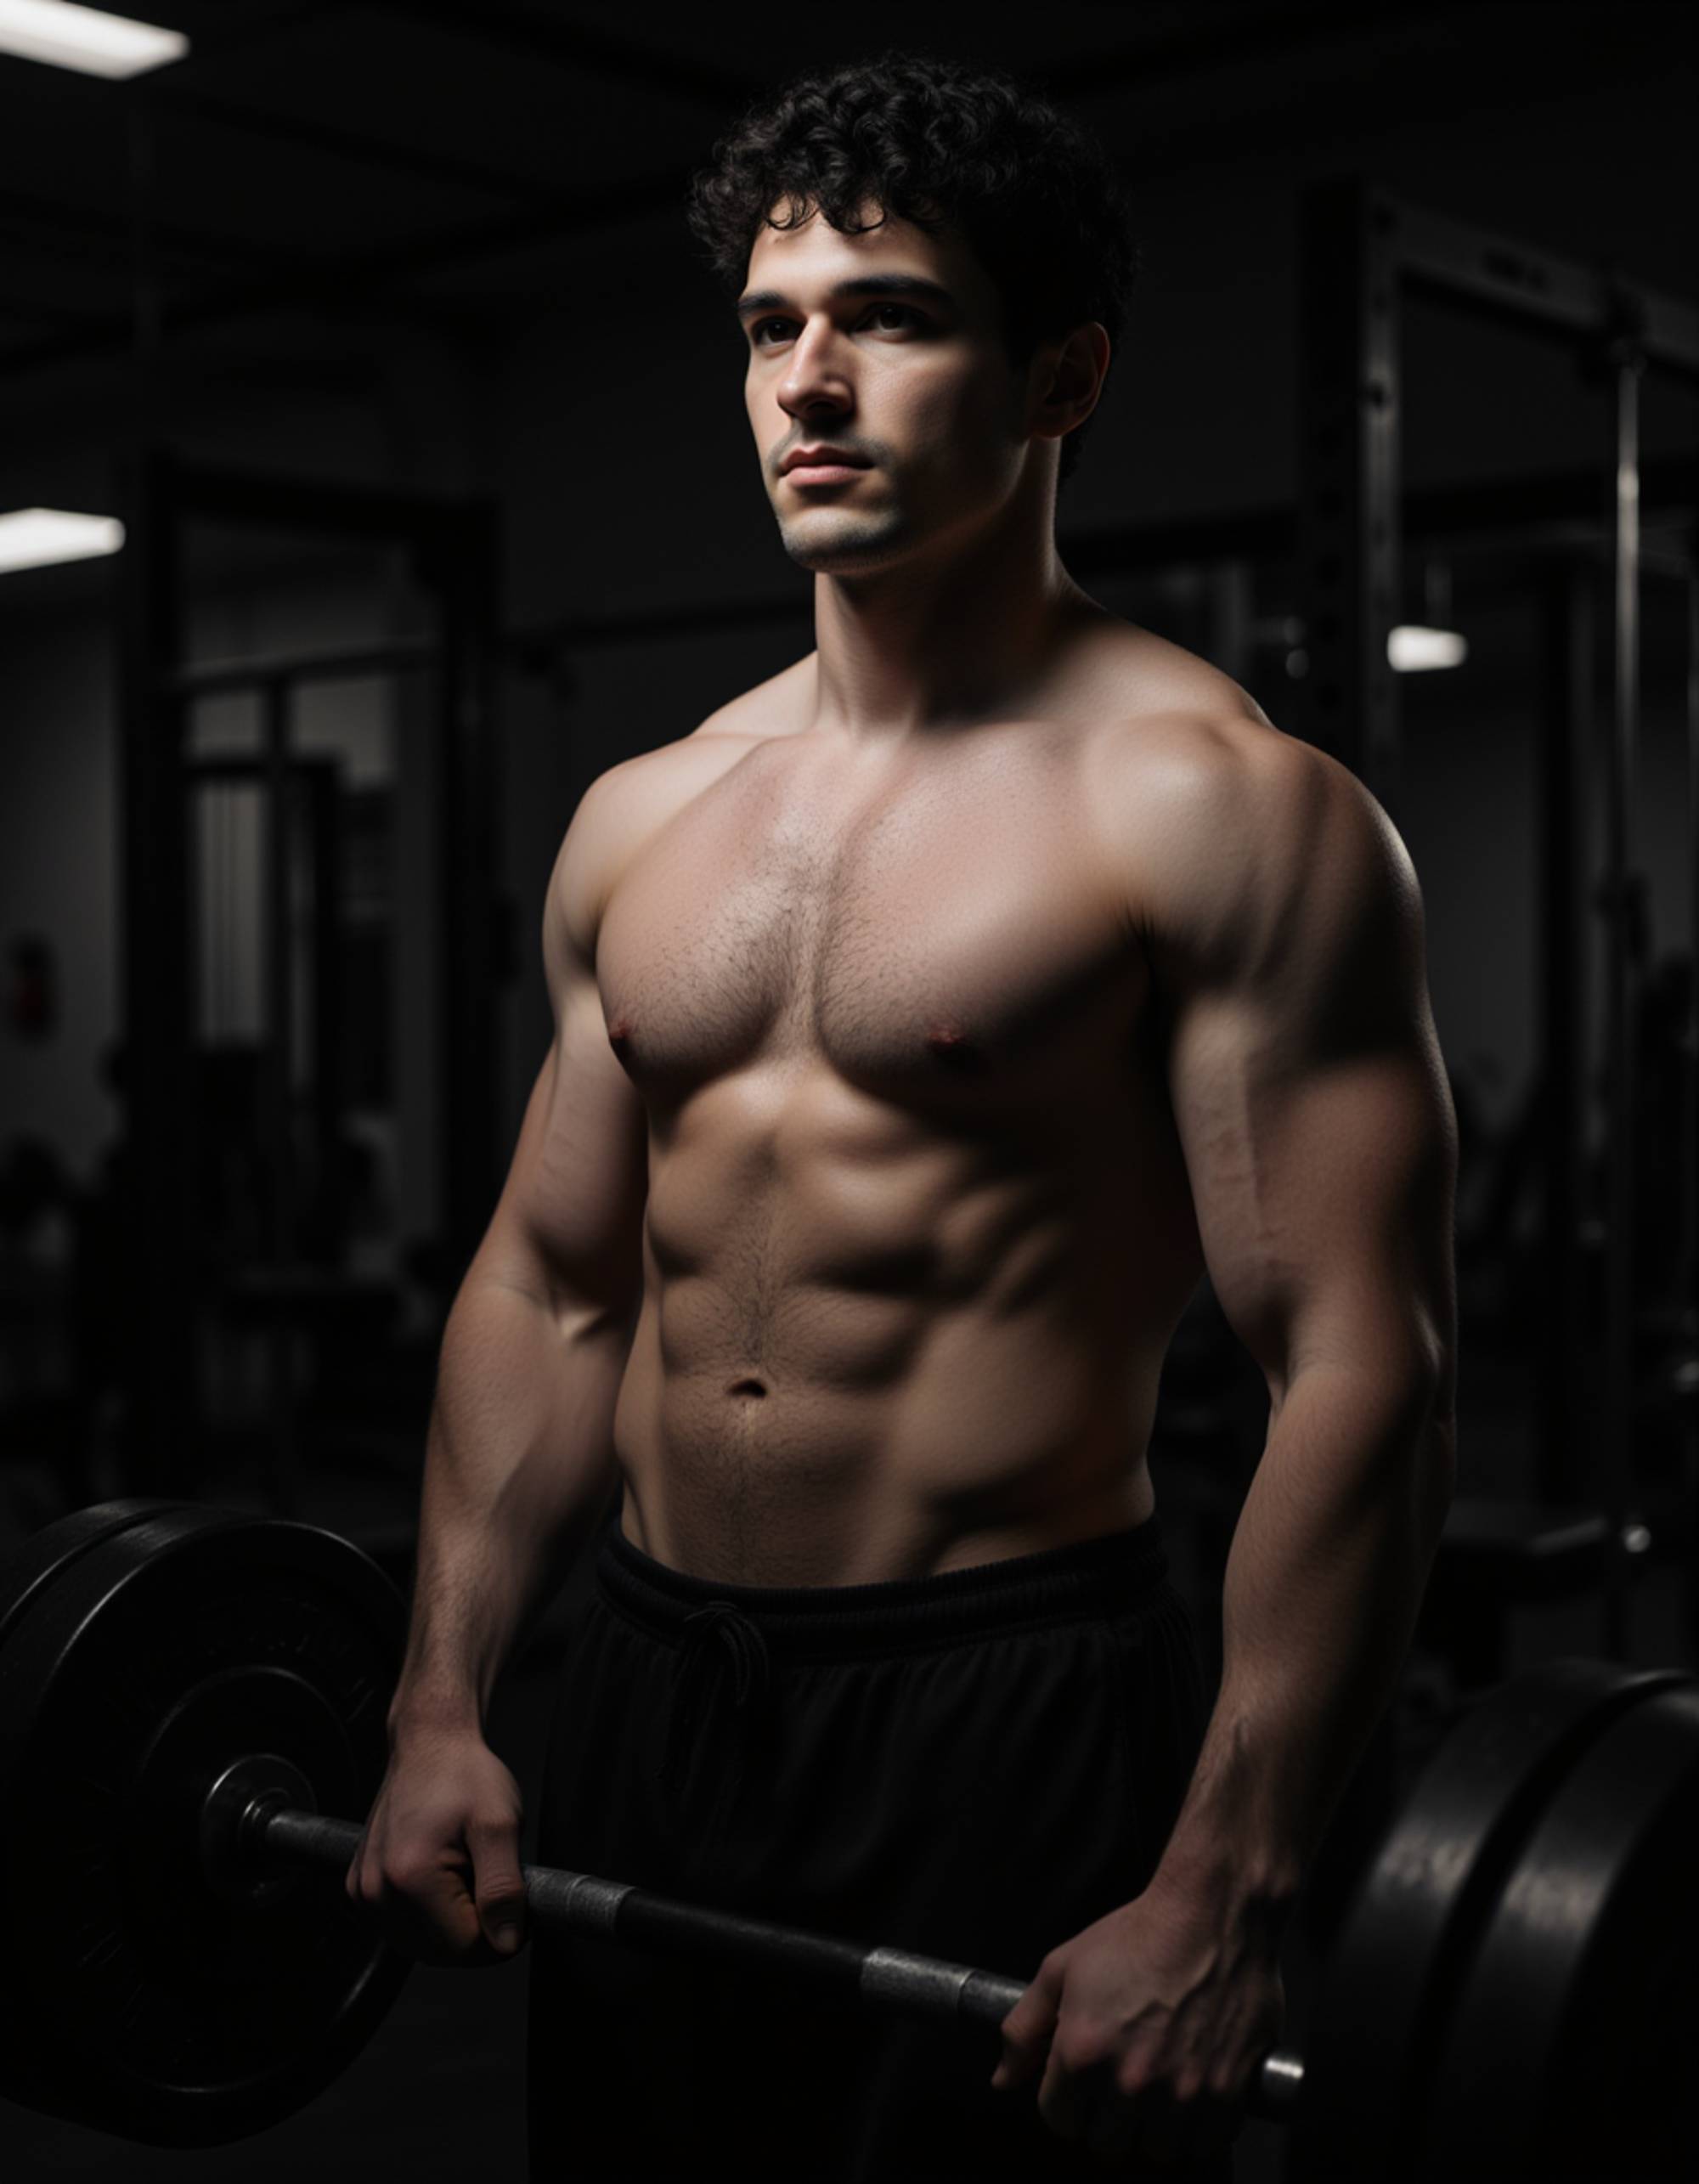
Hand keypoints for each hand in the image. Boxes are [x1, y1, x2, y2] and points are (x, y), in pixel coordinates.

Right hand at [344, 1721, 528, 1968]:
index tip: (516, 1899)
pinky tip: (443, 1876)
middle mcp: (377, 1891)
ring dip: (453, 1922)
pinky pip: (404, 1928)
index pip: (468, 1947)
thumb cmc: (463, 1773)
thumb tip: (508, 1942)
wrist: (429, 1743)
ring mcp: (364, 1892)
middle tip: (489, 1877)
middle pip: (444, 1952)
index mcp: (410, 1877)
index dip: (503, 1930)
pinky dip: (430, 1915)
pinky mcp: (360, 1889)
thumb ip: (504, 1889)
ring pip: (424, 1945)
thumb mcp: (500, 1825)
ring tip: (465, 1871)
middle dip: (476, 1926)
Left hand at [990, 1876, 1284, 2168]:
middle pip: (1107, 2143)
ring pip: (1156, 2151)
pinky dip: (1197, 2130)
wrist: (1210, 1915)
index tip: (1082, 2081)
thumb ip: (1024, 2028)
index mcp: (1082, 2053)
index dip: (1067, 2100)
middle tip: (1121, 2080)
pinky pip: (1203, 2146)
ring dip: (1153, 2128)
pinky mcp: (1226, 2095)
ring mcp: (1180, 2094)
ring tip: (1157, 2089)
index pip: (1060, 2120)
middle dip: (1107, 2116)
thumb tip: (1002, 2080)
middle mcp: (1129, 2083)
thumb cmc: (1135, 1935)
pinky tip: (1191, 2094)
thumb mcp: (1061, 1968)